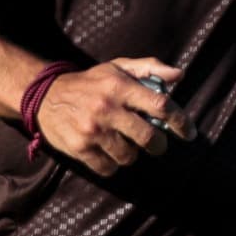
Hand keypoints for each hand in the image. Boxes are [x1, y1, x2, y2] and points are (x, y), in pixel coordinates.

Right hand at [37, 58, 195, 176]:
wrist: (46, 96)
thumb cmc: (91, 82)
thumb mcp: (118, 68)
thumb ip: (150, 68)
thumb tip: (180, 75)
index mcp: (120, 86)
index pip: (161, 105)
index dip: (180, 121)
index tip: (189, 132)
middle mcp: (107, 108)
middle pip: (149, 137)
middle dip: (159, 145)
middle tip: (157, 144)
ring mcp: (93, 130)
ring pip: (129, 156)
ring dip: (133, 153)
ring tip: (125, 142)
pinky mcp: (79, 148)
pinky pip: (108, 168)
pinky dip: (113, 163)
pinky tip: (108, 151)